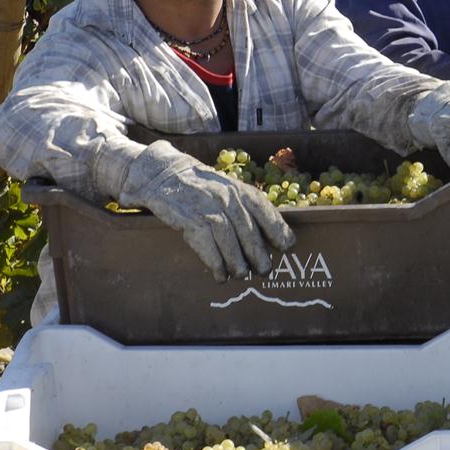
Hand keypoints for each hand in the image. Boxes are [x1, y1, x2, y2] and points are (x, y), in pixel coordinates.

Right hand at [119, 141, 295, 281]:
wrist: (162, 175)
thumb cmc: (200, 187)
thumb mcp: (225, 189)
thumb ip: (243, 206)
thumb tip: (268, 234)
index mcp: (238, 188)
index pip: (263, 209)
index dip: (277, 228)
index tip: (287, 246)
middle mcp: (226, 196)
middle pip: (248, 229)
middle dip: (259, 253)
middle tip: (265, 271)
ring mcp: (207, 206)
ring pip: (228, 239)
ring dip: (237, 261)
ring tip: (242, 275)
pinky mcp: (187, 217)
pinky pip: (206, 244)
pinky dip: (215, 262)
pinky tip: (220, 274)